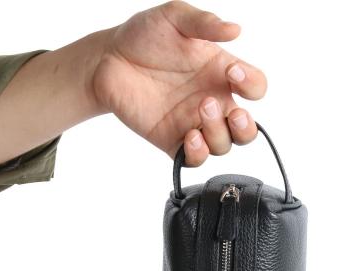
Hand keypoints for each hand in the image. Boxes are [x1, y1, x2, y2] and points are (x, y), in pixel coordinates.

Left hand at [93, 1, 266, 165]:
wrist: (108, 59)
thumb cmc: (142, 36)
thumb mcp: (175, 17)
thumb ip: (204, 22)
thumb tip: (234, 29)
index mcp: (219, 74)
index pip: (254, 88)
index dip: (252, 85)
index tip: (232, 72)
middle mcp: (210, 102)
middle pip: (244, 130)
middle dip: (244, 127)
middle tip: (230, 109)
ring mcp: (191, 123)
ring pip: (222, 146)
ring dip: (219, 134)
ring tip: (201, 109)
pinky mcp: (170, 140)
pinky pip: (193, 159)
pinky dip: (198, 154)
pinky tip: (190, 136)